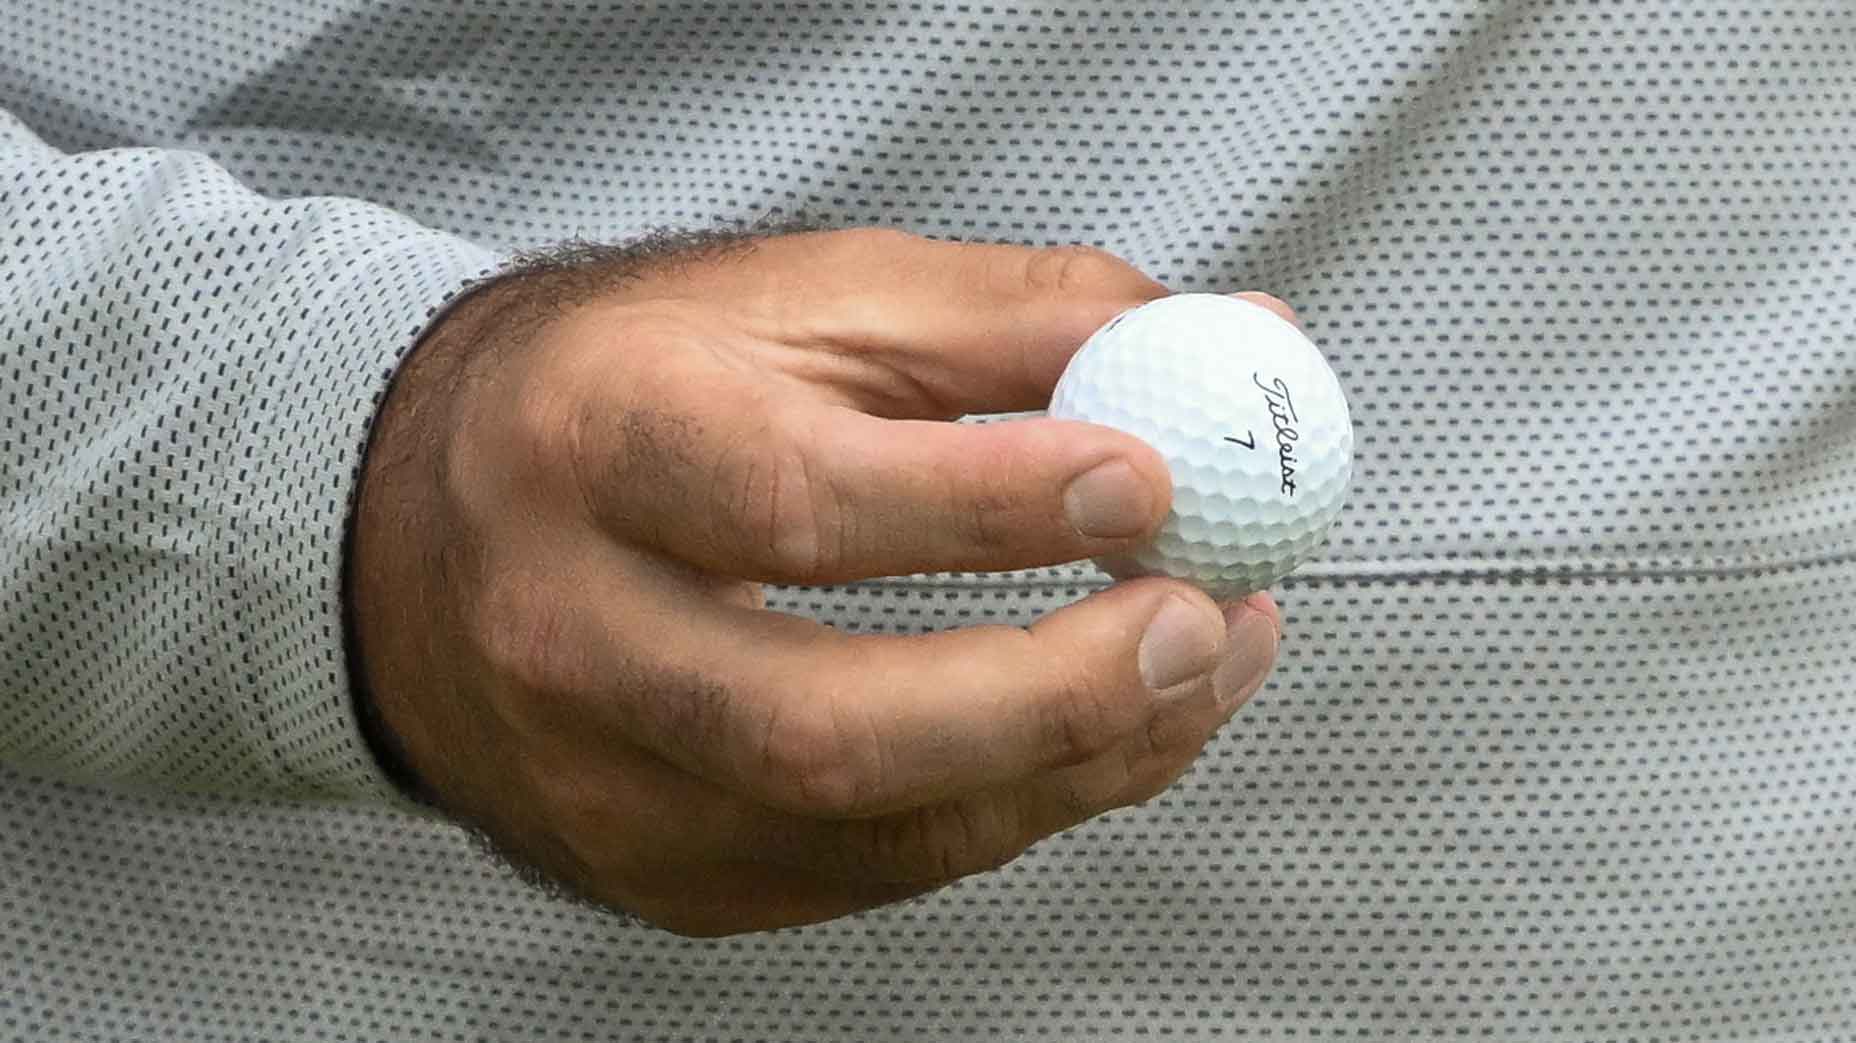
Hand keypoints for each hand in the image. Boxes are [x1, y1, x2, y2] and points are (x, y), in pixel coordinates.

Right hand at [350, 228, 1286, 935]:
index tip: (1148, 482)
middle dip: (1053, 695)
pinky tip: (1088, 731)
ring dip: (1072, 763)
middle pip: (823, 725)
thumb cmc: (622, 393)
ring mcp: (604, 782)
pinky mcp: (653, 869)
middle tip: (1199, 626)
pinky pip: (868, 873)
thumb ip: (1006, 321)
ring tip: (1193, 669)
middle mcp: (572, 633)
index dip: (991, 504)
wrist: (425, 530)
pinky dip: (1010, 806)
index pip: (798, 501)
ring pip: (865, 828)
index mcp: (595, 445)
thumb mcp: (797, 301)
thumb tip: (1213, 340)